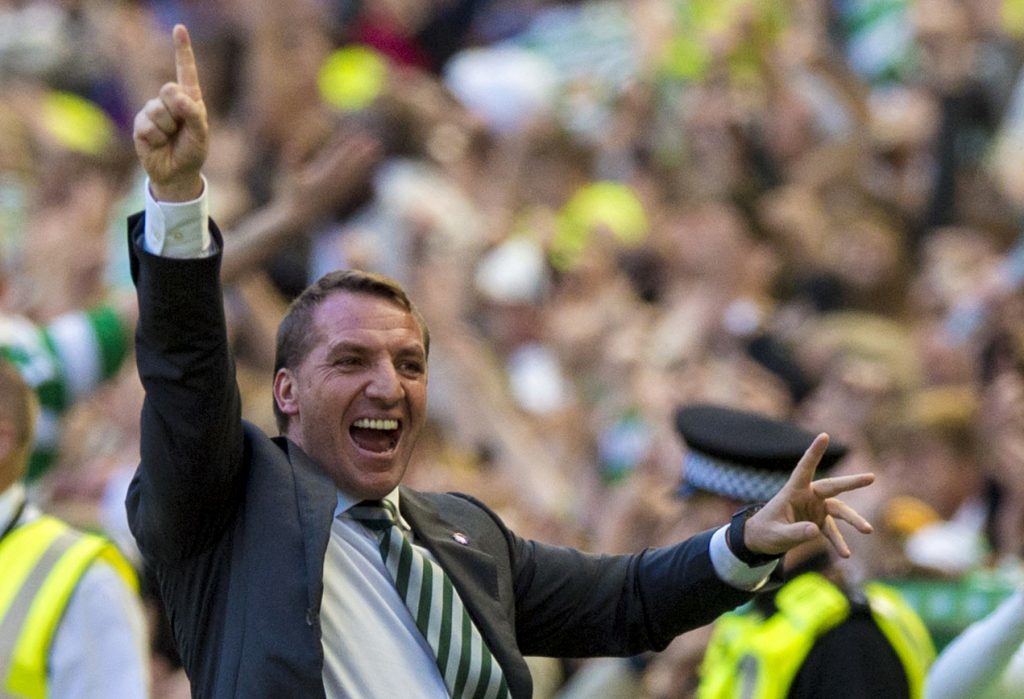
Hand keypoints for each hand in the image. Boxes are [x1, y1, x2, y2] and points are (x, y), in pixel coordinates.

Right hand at [132, 24, 207, 200]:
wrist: (177, 173)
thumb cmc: (192, 151)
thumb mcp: (200, 135)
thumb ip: (193, 114)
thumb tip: (177, 96)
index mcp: (189, 99)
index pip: (185, 71)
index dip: (182, 50)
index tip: (179, 29)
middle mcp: (170, 102)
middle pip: (168, 89)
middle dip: (177, 110)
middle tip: (180, 128)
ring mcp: (153, 111)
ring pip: (156, 110)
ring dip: (166, 128)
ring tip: (170, 138)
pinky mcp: (141, 124)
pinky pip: (147, 125)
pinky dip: (156, 137)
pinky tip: (158, 143)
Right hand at [278, 119, 381, 228]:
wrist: (295, 223)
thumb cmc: (289, 198)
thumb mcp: (288, 176)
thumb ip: (292, 157)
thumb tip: (293, 140)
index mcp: (318, 181)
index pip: (335, 160)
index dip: (345, 147)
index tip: (355, 135)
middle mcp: (330, 188)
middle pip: (349, 168)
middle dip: (360, 154)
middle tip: (373, 141)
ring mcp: (336, 195)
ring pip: (355, 177)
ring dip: (365, 163)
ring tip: (376, 150)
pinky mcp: (340, 200)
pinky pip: (354, 185)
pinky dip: (363, 174)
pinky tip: (370, 165)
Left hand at [744, 434, 874, 557]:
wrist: (761, 541)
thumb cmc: (765, 532)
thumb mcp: (777, 534)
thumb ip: (795, 532)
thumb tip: (815, 529)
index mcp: (793, 491)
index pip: (805, 468)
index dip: (814, 452)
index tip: (824, 436)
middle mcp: (807, 496)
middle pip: (832, 487)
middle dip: (851, 483)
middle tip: (871, 478)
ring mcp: (815, 509)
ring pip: (839, 510)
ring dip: (853, 520)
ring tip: (867, 530)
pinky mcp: (819, 522)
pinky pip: (833, 531)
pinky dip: (839, 542)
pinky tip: (845, 555)